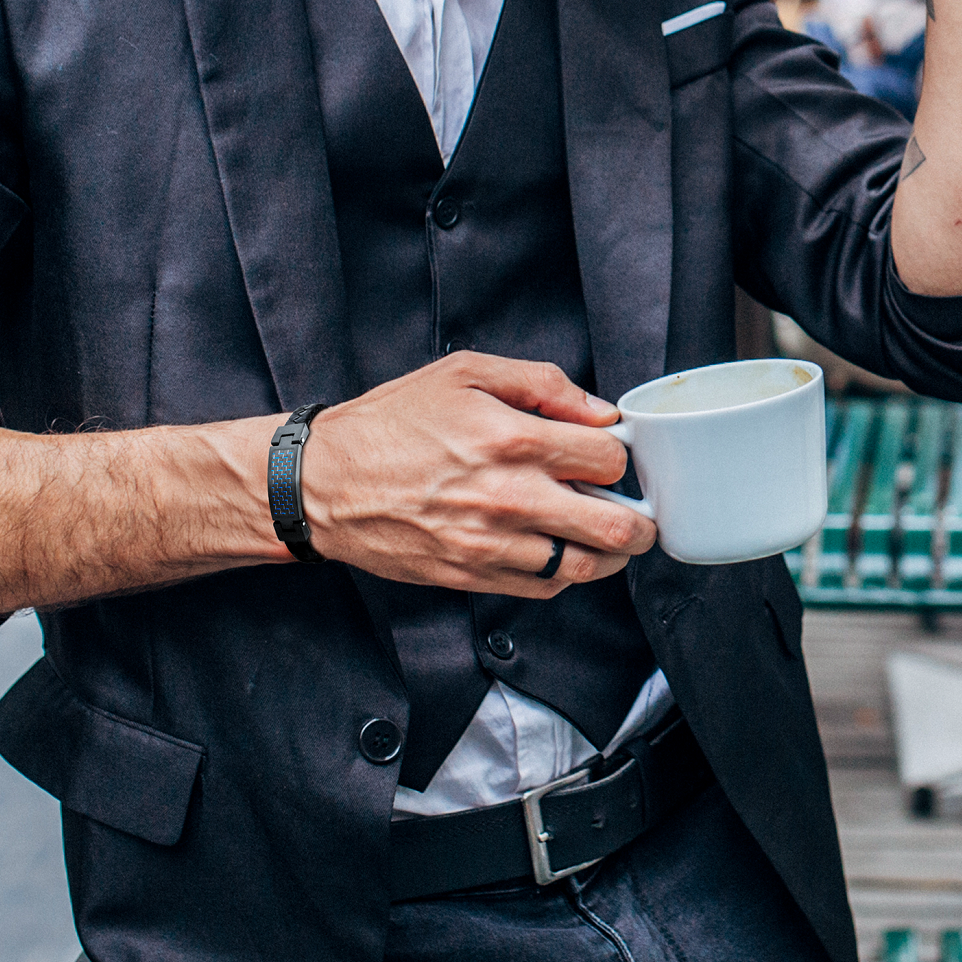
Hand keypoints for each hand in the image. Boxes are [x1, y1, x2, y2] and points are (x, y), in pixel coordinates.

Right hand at [297, 353, 654, 595]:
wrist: (322, 482)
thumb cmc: (391, 423)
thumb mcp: (464, 373)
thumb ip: (541, 383)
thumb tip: (599, 410)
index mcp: (511, 438)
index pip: (609, 458)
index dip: (620, 455)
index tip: (612, 454)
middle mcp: (508, 497)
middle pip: (614, 526)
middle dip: (639, 519)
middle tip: (639, 510)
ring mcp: (491, 545)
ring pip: (585, 567)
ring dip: (610, 555)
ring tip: (609, 537)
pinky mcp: (472, 577)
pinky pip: (544, 589)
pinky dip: (565, 574)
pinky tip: (559, 550)